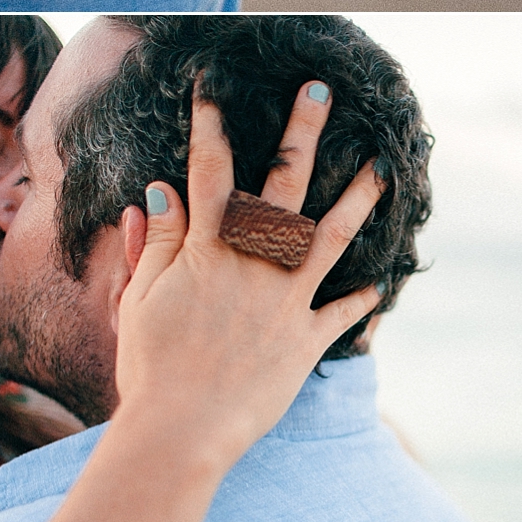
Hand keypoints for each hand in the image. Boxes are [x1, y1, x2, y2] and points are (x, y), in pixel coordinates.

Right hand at [110, 83, 384, 482]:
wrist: (182, 432)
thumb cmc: (150, 366)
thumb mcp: (140, 298)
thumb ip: (156, 241)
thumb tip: (159, 190)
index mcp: (208, 249)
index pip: (209, 170)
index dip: (209, 125)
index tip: (211, 89)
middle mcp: (254, 264)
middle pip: (284, 183)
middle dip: (303, 130)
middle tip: (321, 91)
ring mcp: (285, 301)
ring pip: (332, 237)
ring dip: (358, 198)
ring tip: (382, 166)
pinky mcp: (305, 342)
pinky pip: (342, 315)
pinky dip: (362, 300)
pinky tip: (380, 285)